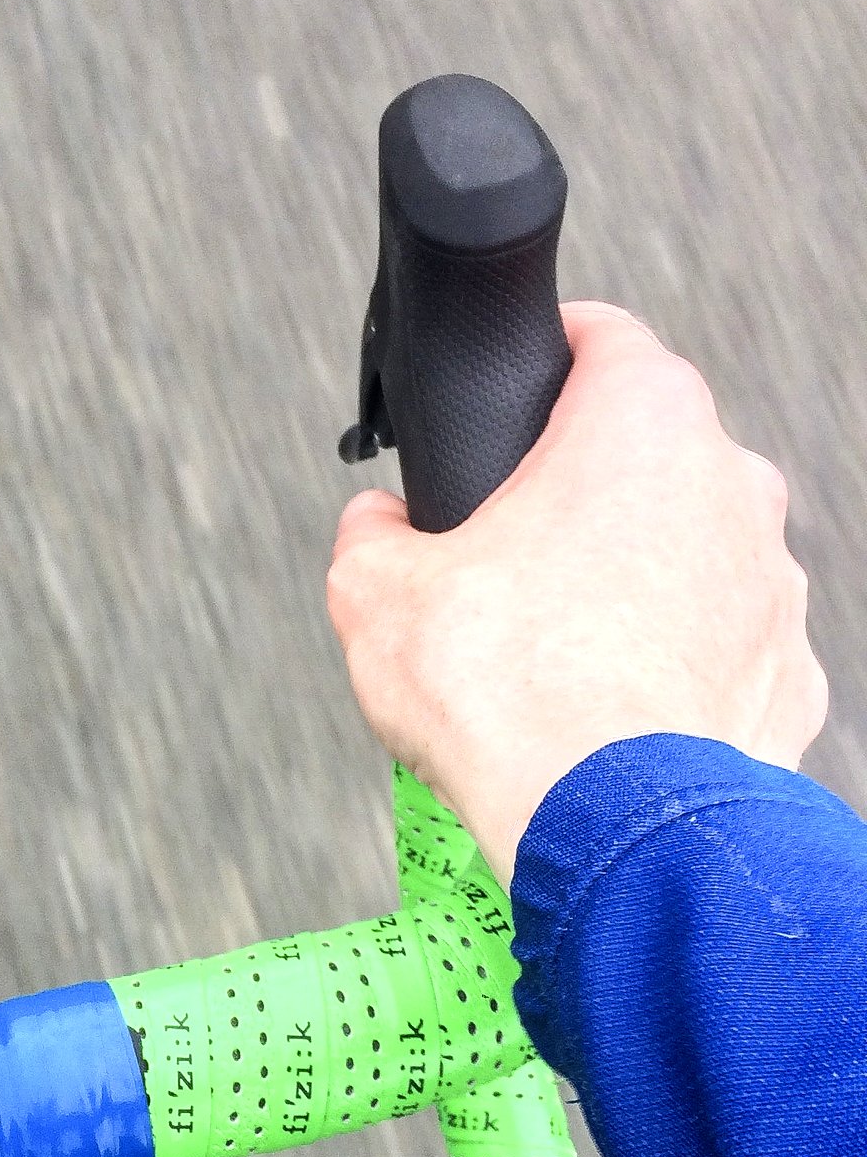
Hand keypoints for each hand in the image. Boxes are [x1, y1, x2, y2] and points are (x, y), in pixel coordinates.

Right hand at [326, 301, 827, 886]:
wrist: (605, 821)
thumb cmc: (507, 688)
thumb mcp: (373, 590)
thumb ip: (370, 533)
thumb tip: (374, 525)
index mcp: (639, 425)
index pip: (603, 336)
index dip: (551, 352)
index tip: (522, 380)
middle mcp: (729, 484)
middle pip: (650, 453)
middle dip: (584, 489)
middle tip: (510, 552)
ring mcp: (771, 583)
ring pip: (692, 551)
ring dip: (634, 578)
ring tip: (554, 648)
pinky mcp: (787, 673)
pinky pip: (719, 646)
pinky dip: (671, 664)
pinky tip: (609, 706)